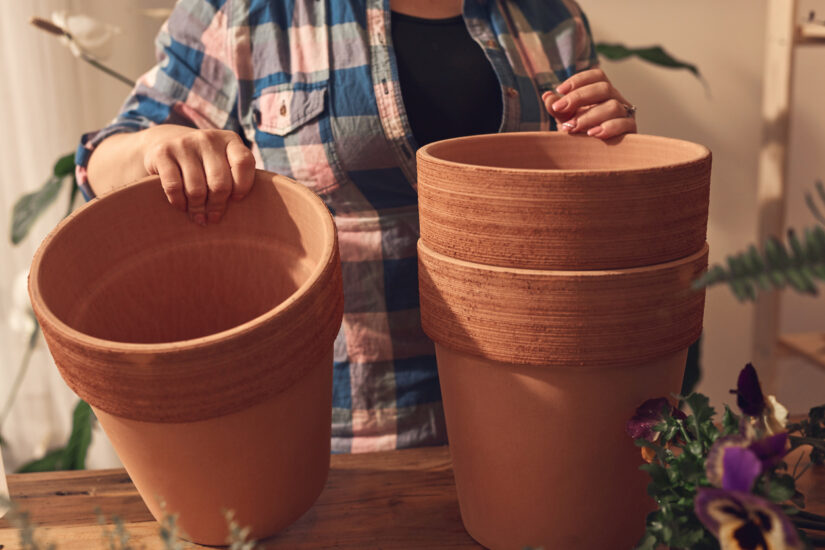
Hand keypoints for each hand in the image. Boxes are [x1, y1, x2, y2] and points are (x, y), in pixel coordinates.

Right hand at [141, 125, 255, 224]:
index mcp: (230, 140)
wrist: (168, 143)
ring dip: (198, 209)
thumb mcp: (225, 162)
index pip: (243, 163)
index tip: (236, 200)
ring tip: (199, 218)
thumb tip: (243, 211)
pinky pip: (174, 187)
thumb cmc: (206, 163)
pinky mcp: (163, 152)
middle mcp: (208, 138)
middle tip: (214, 218)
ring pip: (196, 189)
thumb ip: (236, 178)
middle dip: (217, 206)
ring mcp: (185, 143)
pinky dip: (179, 202)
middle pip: (219, 183)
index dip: (242, 186)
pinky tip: (182, 207)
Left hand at [543, 68, 636, 139]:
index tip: (560, 90)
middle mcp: (616, 100)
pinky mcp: (631, 131)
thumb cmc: (582, 134)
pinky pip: (625, 124)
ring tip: (572, 127)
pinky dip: (608, 128)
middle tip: (559, 109)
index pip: (597, 76)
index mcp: (602, 93)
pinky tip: (592, 134)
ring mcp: (625, 114)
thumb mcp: (566, 120)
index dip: (579, 79)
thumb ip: (558, 109)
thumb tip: (547, 96)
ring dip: (589, 116)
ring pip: (613, 106)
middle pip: (604, 88)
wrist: (595, 158)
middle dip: (579, 97)